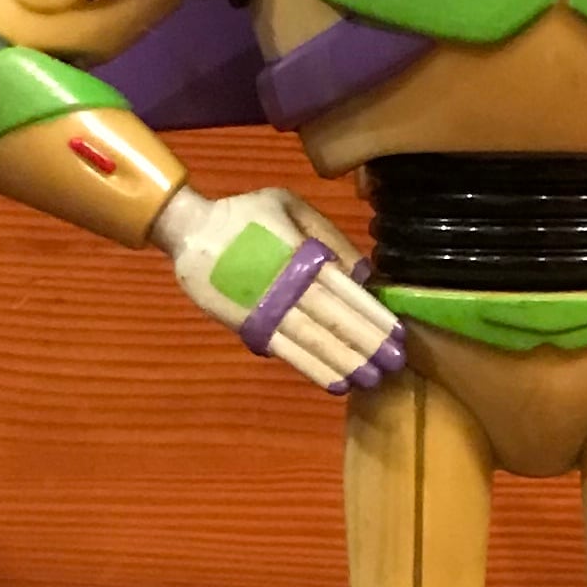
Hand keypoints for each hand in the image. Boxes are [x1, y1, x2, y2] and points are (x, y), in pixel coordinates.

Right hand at [151, 188, 403, 393]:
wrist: (188, 230)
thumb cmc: (244, 214)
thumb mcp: (289, 204)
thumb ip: (327, 235)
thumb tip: (362, 273)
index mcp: (302, 253)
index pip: (346, 290)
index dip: (373, 314)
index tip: (398, 334)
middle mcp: (288, 284)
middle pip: (335, 318)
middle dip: (368, 343)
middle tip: (395, 364)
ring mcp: (268, 307)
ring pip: (314, 340)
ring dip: (345, 362)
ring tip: (371, 379)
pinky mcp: (249, 326)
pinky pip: (286, 351)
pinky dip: (312, 368)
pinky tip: (335, 382)